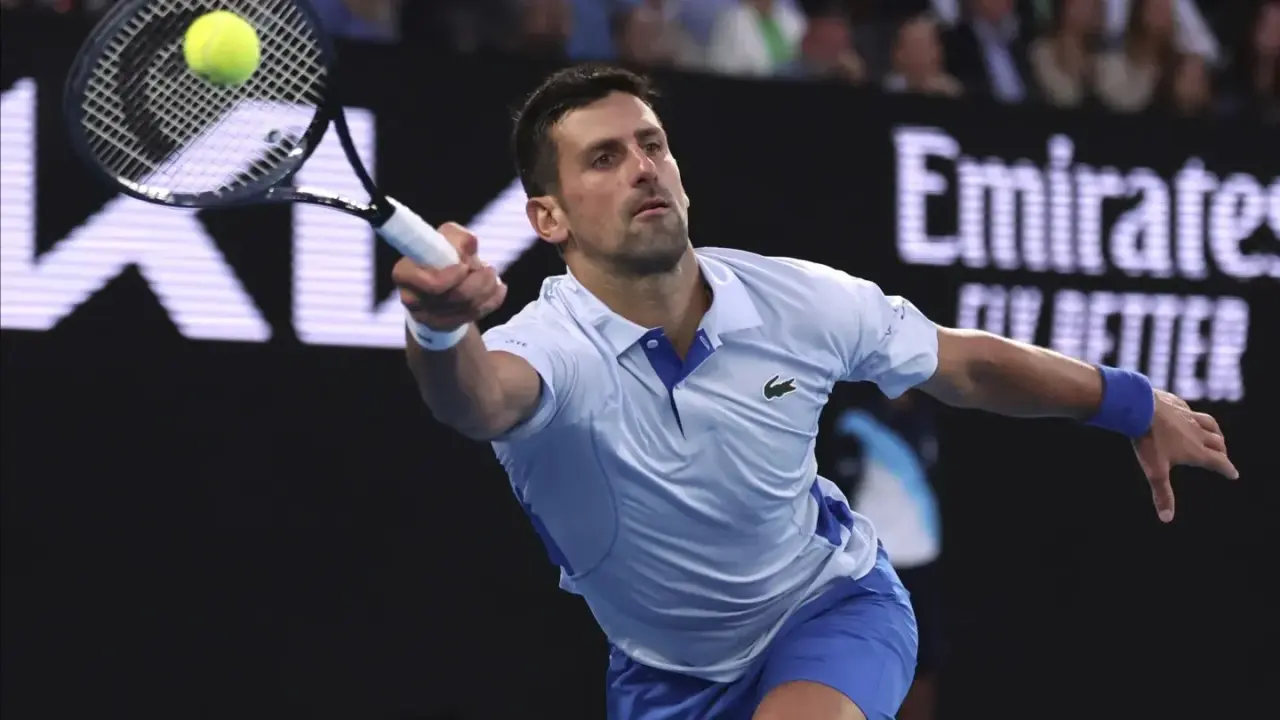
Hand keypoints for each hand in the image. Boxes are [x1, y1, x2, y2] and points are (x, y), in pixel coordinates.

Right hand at [392, 223, 506, 331]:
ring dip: (488, 287)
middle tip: (487, 267)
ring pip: (469, 307)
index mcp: (405, 273)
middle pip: (457, 296)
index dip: (455, 275)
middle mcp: (412, 299)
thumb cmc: (439, 254)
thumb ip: (459, 238)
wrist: (440, 280)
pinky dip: (493, 299)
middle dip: (480, 280)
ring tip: (491, 274)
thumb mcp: (446, 237)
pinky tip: (497, 288)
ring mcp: (428, 317)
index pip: (433, 283)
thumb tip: (471, 245)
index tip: (466, 265)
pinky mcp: (446, 326)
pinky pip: (478, 314)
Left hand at [1133, 391, 1238, 522]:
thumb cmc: (1148, 441)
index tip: (1233, 474)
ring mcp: (1188, 416)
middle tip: (1222, 457)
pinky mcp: (1177, 404)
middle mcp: (1197, 432)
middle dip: (1222, 451)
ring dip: (1216, 432)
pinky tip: (1190, 415)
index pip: (1218, 462)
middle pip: (1217, 442)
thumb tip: (1166, 519)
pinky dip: (1195, 416)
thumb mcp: (1155, 470)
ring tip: (1216, 436)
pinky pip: (1192, 410)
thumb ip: (1162, 493)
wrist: (1139, 408)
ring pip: (1210, 424)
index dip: (1227, 469)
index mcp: (1196, 450)